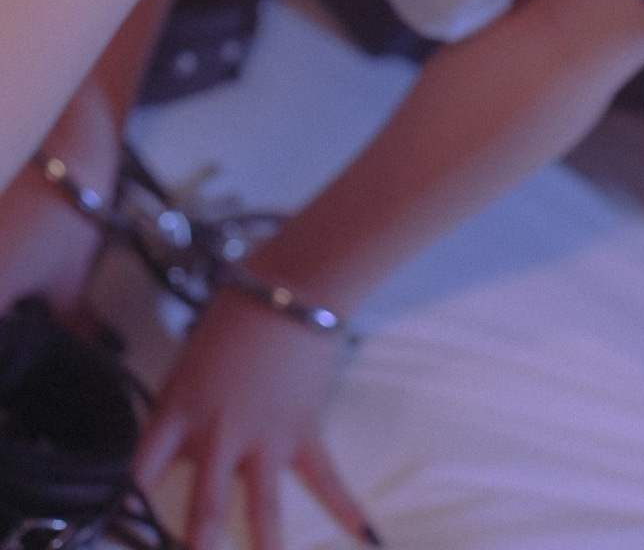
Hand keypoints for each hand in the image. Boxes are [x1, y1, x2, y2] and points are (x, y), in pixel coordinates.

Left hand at [135, 290, 366, 549]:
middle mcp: (220, 435)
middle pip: (201, 510)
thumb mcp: (193, 351)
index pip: (141, 470)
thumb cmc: (239, 305)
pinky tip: (366, 537)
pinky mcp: (304, 431)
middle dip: (195, 548)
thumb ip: (181, 394)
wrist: (294, 284)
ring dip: (263, 547)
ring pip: (262, 509)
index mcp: (182, 411)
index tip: (114, 528)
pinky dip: (348, 509)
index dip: (125, 503)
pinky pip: (326, 479)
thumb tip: (176, 423)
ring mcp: (264, 438)